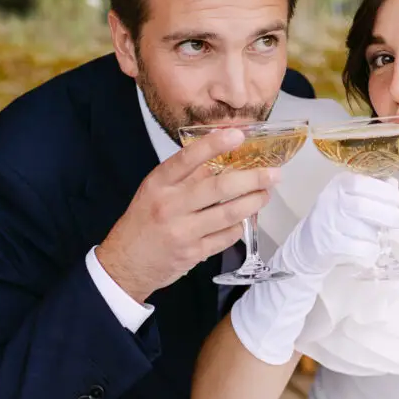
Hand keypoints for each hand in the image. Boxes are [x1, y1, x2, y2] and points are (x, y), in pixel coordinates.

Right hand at [96, 128, 279, 302]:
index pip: (188, 158)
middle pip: (219, 188)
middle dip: (252, 179)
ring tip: (266, 194)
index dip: (214, 145)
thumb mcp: (155, 191)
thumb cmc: (144, 221)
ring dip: (253, 202)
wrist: (126, 262)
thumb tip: (221, 155)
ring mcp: (183, 231)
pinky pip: (226, 236)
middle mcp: (170, 206)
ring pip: (228, 214)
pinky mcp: (193, 252)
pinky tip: (243, 219)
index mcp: (159, 184)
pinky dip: (239, 226)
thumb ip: (184, 176)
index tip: (238, 135)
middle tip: (273, 174)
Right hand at [279, 172, 398, 276]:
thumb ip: (372, 188)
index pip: (361, 183)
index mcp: (338, 184)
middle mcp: (331, 201)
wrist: (308, 244)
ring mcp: (329, 224)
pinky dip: (371, 250)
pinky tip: (371, 248)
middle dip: (388, 214)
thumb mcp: (350, 196)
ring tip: (378, 235)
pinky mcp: (330, 246)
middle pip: (362, 207)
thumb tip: (394, 184)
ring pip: (363, 230)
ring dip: (377, 234)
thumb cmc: (336, 216)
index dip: (383, 191)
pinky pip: (359, 249)